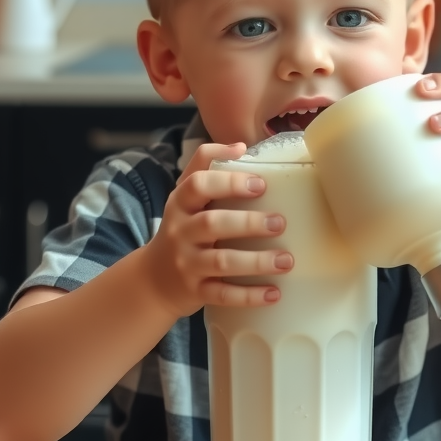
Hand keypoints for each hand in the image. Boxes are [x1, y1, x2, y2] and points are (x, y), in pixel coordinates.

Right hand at [144, 142, 292, 318]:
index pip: (197, 184)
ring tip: (287, 260)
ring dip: (256, 261)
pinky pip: (223, 295)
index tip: (260, 183)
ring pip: (221, 262)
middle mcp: (180, 232)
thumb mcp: (184, 198)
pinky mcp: (196, 291)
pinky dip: (249, 295)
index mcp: (181, 204)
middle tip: (280, 222)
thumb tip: (242, 145)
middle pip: (212, 223)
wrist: (154, 280)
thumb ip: (206, 168)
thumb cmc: (182, 229)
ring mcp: (187, 263)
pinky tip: (274, 293)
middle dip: (248, 223)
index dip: (228, 181)